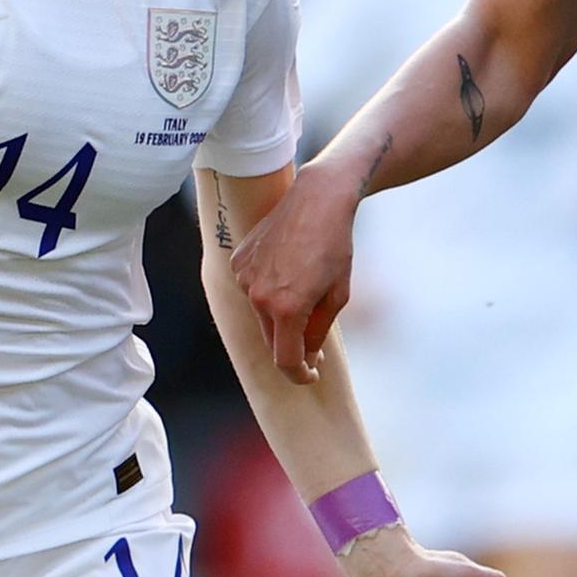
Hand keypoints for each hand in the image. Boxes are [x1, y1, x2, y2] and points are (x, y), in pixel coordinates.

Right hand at [233, 158, 359, 379]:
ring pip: (261, 315)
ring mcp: (245, 277)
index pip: (286, 360)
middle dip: (292, 346)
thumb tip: (306, 356)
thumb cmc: (335, 246)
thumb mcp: (337, 295)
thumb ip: (318, 331)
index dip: (299, 375)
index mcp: (286, 308)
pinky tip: (288, 270)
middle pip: (272, 340)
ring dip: (280, 316)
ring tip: (304, 291)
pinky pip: (252, 289)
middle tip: (313, 346)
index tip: (311, 376)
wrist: (317, 200)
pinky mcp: (238, 261)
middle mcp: (259, 295)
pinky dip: (268, 291)